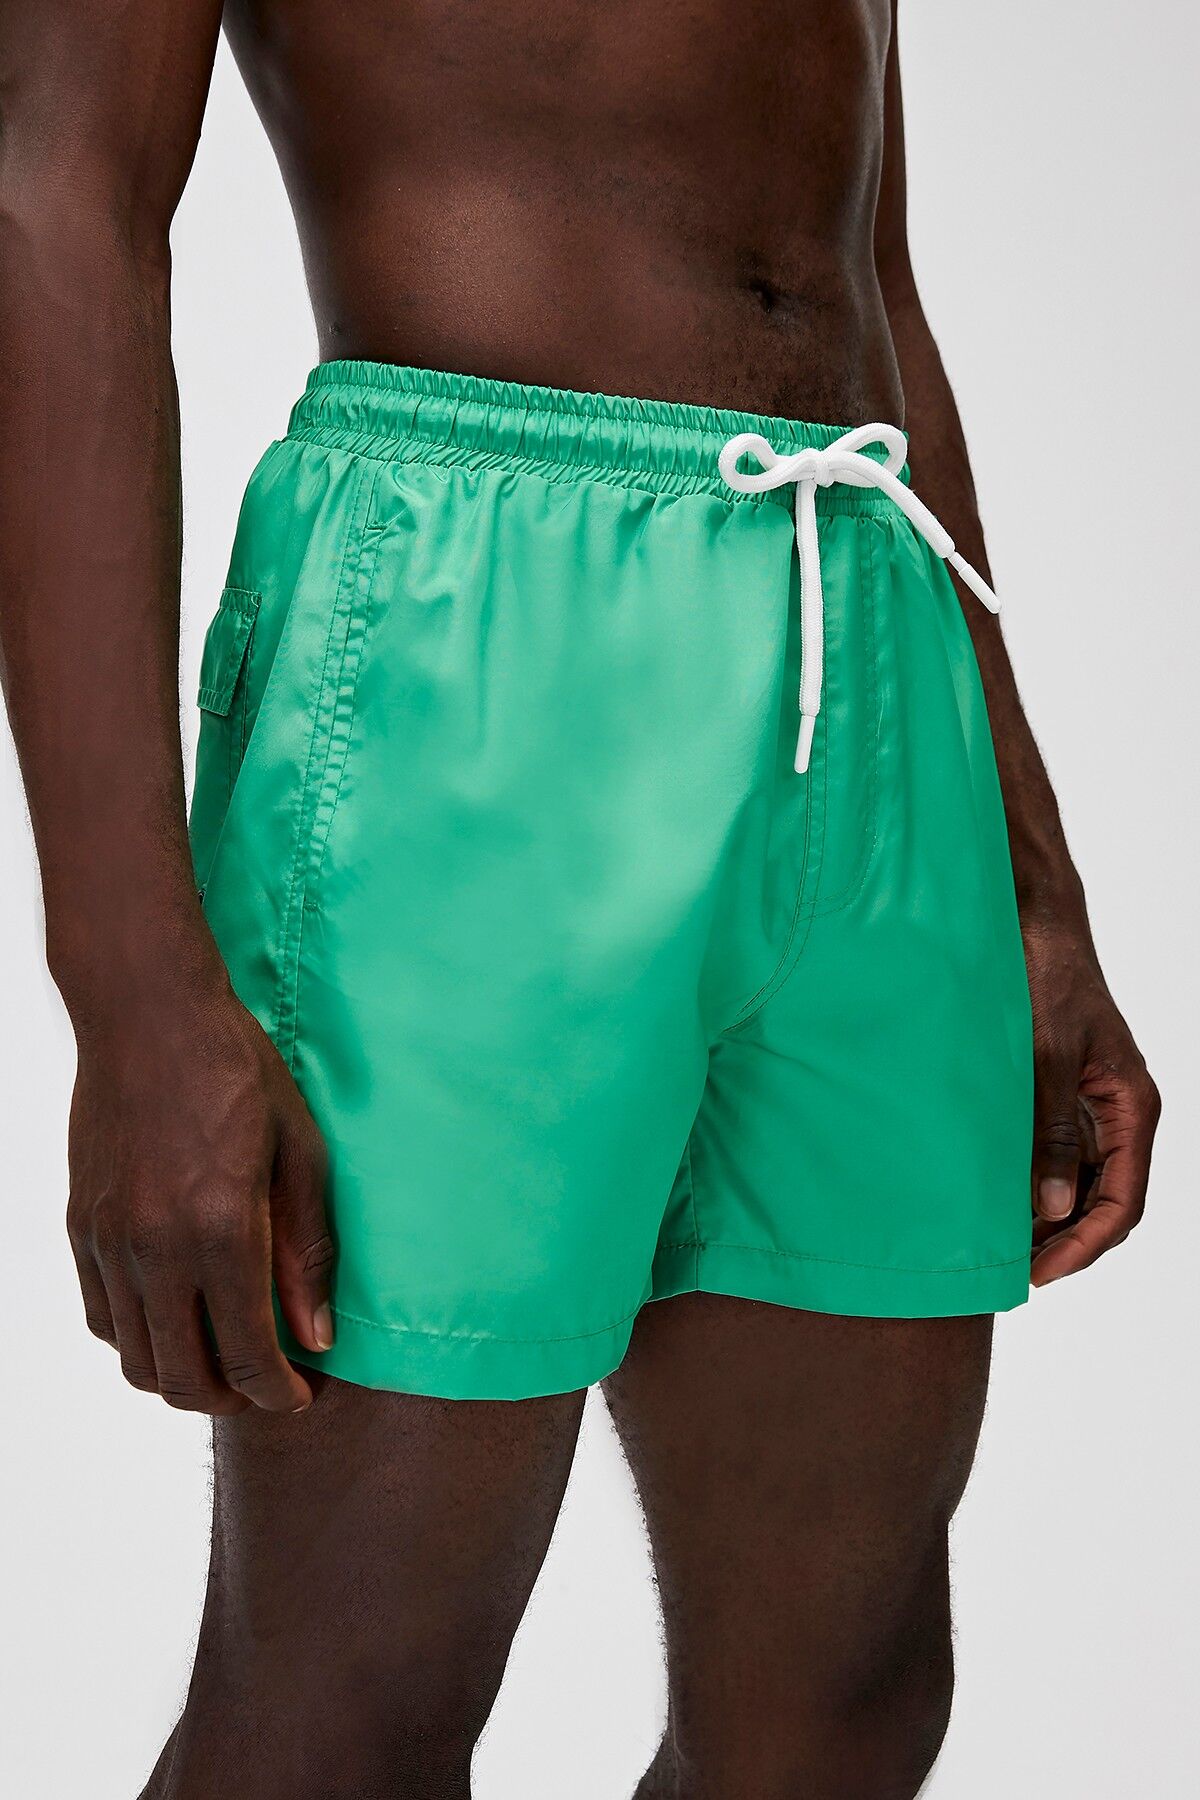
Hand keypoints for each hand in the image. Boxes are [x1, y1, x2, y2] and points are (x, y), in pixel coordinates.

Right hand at [65, 967, 332, 1413]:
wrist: (149, 1015)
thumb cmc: (239, 1073)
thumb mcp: (300, 1153)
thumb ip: (308, 1253)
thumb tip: (317, 1337)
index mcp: (222, 1228)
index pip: (249, 1354)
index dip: (279, 1395)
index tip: (301, 1399)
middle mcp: (157, 1246)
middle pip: (184, 1378)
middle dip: (232, 1401)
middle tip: (265, 1390)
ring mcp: (111, 1241)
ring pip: (136, 1359)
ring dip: (182, 1378)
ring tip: (223, 1361)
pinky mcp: (82, 1227)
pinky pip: (103, 1317)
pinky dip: (140, 1340)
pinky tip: (177, 1319)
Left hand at [1022, 912, 1159, 1286]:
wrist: (1030, 922)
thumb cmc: (1046, 977)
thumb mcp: (1045, 1057)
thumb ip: (1048, 1132)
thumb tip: (1048, 1208)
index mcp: (1131, 1107)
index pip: (1122, 1202)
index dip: (1084, 1246)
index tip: (1040, 1274)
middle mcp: (1118, 1113)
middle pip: (1102, 1200)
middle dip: (1062, 1241)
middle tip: (1011, 1270)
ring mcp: (1089, 1105)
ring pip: (1076, 1181)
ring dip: (1043, 1215)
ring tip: (996, 1243)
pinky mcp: (1059, 1094)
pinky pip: (1052, 1152)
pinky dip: (1027, 1179)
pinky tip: (990, 1196)